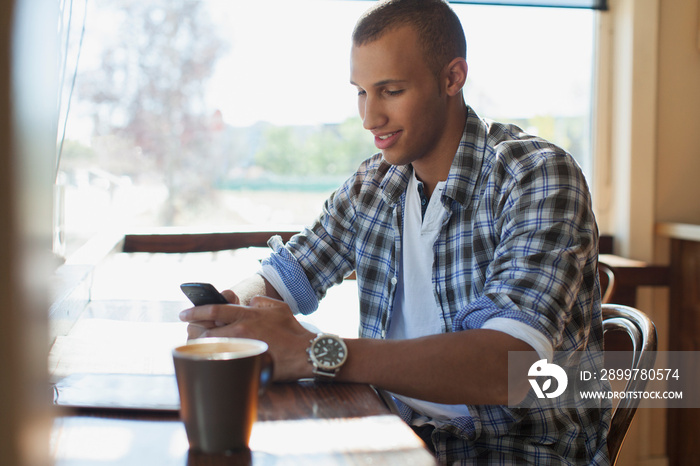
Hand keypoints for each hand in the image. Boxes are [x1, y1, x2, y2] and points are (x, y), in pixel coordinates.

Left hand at [179, 296, 315, 380]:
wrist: (306, 352)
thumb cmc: (293, 329)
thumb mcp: (276, 306)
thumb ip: (258, 302)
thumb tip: (247, 304)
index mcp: (246, 314)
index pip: (212, 311)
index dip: (194, 311)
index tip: (183, 314)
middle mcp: (240, 330)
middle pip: (203, 332)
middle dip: (193, 332)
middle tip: (191, 332)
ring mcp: (241, 348)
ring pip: (208, 348)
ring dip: (202, 346)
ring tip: (200, 346)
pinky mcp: (245, 363)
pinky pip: (221, 361)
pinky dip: (214, 359)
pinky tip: (212, 359)